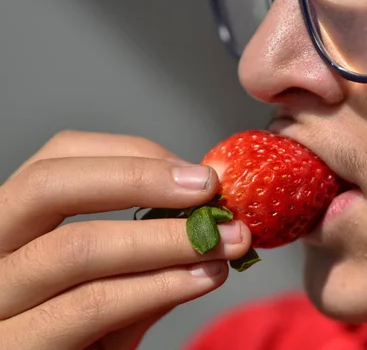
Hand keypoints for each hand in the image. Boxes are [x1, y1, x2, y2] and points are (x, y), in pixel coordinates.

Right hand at [0, 131, 251, 349]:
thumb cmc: (84, 338)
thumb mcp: (112, 285)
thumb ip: (146, 251)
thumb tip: (209, 211)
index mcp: (12, 227)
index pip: (58, 159)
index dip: (130, 155)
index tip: (193, 172)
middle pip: (50, 186)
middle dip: (140, 179)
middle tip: (207, 188)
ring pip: (76, 248)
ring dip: (165, 238)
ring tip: (224, 241)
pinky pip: (93, 305)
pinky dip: (158, 286)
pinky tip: (202, 278)